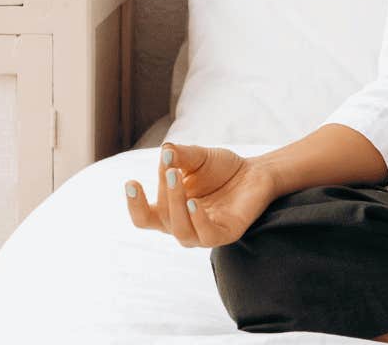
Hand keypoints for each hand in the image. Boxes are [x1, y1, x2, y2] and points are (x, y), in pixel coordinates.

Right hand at [124, 142, 278, 247]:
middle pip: (162, 218)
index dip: (134, 204)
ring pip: (181, 231)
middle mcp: (183, 225)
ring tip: (177, 179)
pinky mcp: (226, 233)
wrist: (255, 172)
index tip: (131, 182)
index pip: (144, 217)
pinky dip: (198, 221)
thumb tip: (165, 150)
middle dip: (164, 191)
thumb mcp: (197, 157)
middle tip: (169, 168)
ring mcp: (203, 233)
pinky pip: (207, 236)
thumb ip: (180, 155)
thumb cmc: (221, 168)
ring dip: (176, 205)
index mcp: (170, 211)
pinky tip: (194, 203)